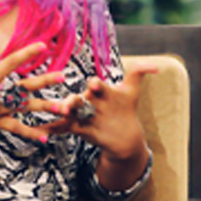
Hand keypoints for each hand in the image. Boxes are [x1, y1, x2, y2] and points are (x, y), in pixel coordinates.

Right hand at [0, 42, 63, 150]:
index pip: (9, 65)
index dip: (26, 54)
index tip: (42, 46)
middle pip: (25, 88)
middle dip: (45, 81)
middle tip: (64, 76)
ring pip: (26, 109)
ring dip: (46, 107)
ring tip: (65, 108)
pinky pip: (16, 128)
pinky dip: (31, 132)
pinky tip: (46, 137)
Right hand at [41, 64, 156, 161]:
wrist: (122, 133)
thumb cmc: (124, 107)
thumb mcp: (131, 91)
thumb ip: (139, 73)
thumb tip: (157, 66)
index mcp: (100, 91)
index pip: (97, 85)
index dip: (96, 85)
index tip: (95, 84)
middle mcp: (88, 100)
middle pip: (80, 98)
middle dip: (75, 100)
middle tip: (74, 101)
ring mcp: (81, 113)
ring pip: (70, 112)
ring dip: (63, 112)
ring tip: (60, 114)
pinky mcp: (77, 127)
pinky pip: (62, 127)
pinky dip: (52, 129)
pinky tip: (43, 131)